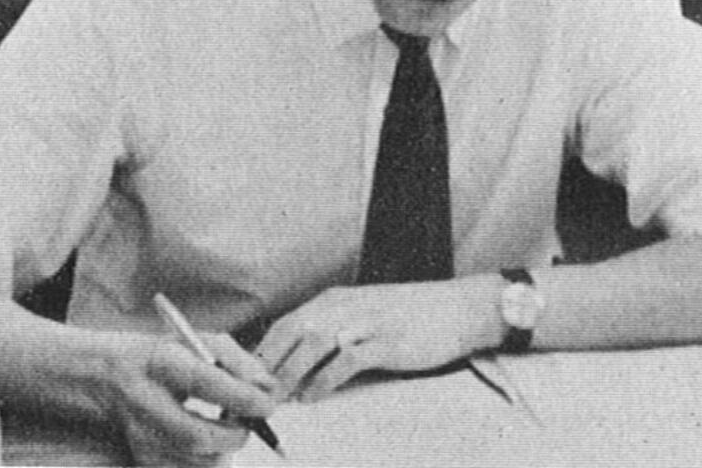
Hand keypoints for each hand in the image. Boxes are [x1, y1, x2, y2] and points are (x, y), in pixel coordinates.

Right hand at [96, 331, 277, 466]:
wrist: (110, 376)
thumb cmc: (168, 356)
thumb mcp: (201, 342)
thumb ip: (240, 362)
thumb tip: (270, 390)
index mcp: (162, 363)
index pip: (205, 382)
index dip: (241, 396)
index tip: (268, 404)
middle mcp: (145, 403)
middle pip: (197, 436)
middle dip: (235, 435)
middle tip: (250, 422)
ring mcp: (139, 438)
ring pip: (194, 464)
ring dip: (224, 451)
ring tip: (228, 428)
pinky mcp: (141, 462)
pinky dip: (207, 462)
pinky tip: (209, 443)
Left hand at [254, 276, 501, 402]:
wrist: (455, 308)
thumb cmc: (406, 317)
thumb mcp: (360, 316)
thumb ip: (329, 334)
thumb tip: (292, 369)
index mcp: (333, 300)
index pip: (284, 325)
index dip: (261, 356)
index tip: (246, 386)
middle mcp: (344, 305)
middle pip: (292, 333)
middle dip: (269, 368)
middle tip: (255, 400)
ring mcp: (365, 320)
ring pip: (313, 342)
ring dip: (290, 373)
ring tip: (278, 401)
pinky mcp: (386, 339)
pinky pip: (346, 358)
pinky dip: (324, 379)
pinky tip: (313, 397)